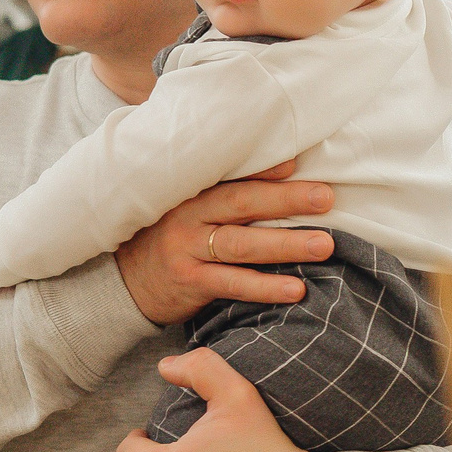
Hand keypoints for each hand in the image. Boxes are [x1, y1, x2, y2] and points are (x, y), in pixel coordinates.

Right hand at [113, 160, 335, 326]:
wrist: (124, 282)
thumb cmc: (170, 238)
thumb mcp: (185, 206)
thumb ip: (220, 190)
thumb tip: (283, 169)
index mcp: (192, 191)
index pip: (232, 174)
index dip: (264, 167)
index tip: (298, 162)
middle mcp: (189, 215)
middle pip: (242, 203)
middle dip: (286, 199)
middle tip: (326, 197)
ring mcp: (188, 250)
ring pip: (241, 245)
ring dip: (285, 244)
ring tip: (324, 245)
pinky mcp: (190, 283)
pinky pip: (233, 284)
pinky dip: (265, 287)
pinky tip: (296, 289)